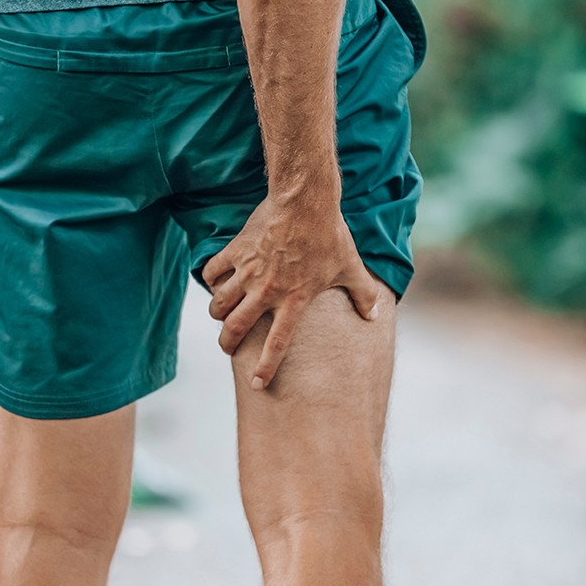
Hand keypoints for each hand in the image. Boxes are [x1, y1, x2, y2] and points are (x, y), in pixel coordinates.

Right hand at [202, 193, 380, 390]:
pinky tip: (216, 281)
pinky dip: (211, 279)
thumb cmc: (330, 235)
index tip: (257, 384)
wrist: (305, 201)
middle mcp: (267, 291)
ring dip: (217, 313)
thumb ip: (363, 294)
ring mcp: (249, 271)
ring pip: (219, 303)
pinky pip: (213, 271)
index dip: (266, 367)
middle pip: (236, 328)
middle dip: (227, 343)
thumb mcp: (350, 267)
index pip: (277, 343)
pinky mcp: (237, 251)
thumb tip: (374, 315)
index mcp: (294, 300)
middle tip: (227, 347)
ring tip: (220, 315)